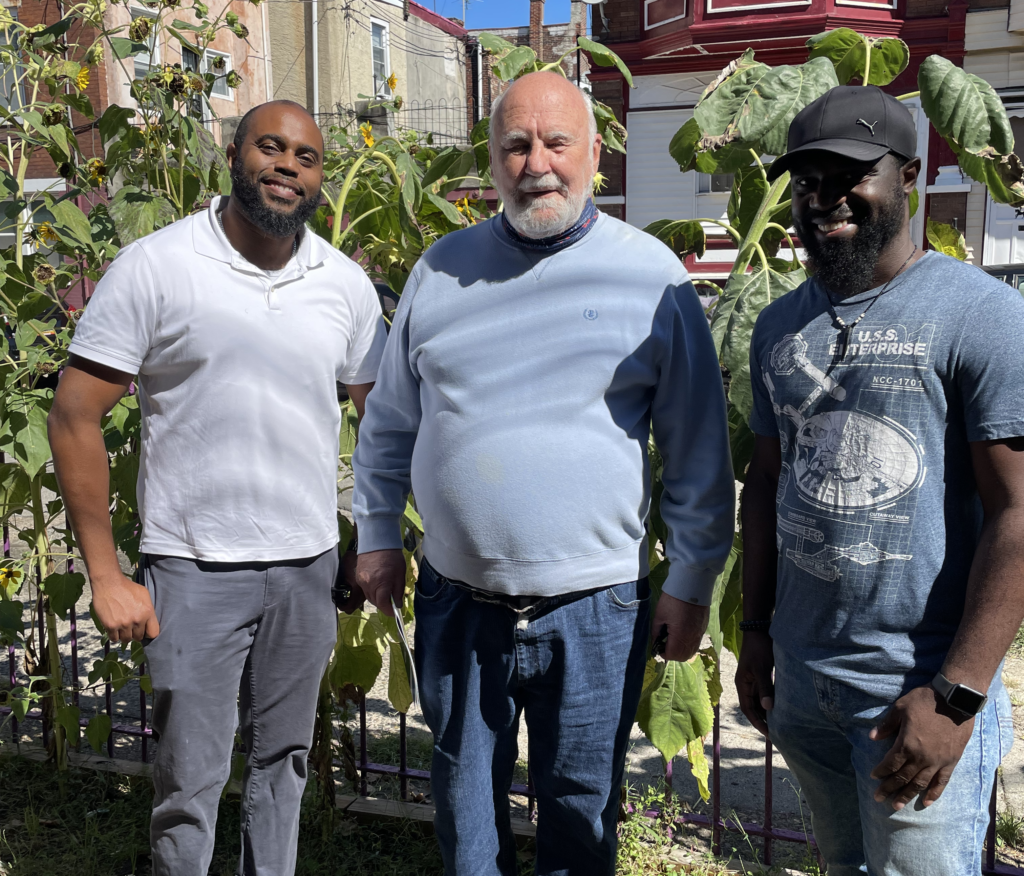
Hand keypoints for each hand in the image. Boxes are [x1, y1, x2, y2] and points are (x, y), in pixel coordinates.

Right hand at [91, 573, 158, 644]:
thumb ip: (148, 609)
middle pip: (139, 637)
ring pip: (126, 640)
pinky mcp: (111, 626)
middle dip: (135, 633)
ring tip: (122, 627)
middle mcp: (137, 620)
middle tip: (130, 627)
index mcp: (147, 612)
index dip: (148, 633)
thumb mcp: (144, 595)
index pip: (153, 633)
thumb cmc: (127, 587)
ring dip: (124, 635)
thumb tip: (149, 621)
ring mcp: (124, 624)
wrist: (109, 583)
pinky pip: (114, 639)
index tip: (144, 631)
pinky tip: (114, 628)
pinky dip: (114, 635)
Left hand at [334, 550, 366, 613]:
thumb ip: (340, 587)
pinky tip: (350, 590)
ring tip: (343, 595)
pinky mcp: (368, 587)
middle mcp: (364, 593)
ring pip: (358, 602)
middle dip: (346, 605)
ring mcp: (367, 591)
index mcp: (357, 591)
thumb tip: (336, 596)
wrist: (362, 552)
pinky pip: (361, 597)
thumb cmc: (350, 562)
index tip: (336, 601)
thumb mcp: (343, 575)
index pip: (349, 607)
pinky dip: (354, 596)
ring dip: (350, 601)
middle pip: (354, 607)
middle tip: (339, 599)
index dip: (341, 606)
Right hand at [354, 549, 405, 616]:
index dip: (389, 611)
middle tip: (392, 603)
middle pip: (375, 602)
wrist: (377, 541)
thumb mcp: (400, 574)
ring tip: (385, 594)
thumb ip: (398, 591)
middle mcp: (368, 584)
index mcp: (381, 583)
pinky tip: (378, 587)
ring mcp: (361, 581)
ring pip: (369, 597)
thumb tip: (397, 605)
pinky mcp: (357, 577)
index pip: (383, 604)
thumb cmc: (392, 557)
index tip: (394, 613)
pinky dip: (371, 592)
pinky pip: (365, 589)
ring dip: (377, 599)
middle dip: (383, 605)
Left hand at [650, 594, 708, 661]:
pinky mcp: (703, 628)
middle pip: (683, 657)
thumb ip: (656, 632)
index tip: (658, 647)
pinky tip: (682, 635)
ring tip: (673, 640)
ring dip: (681, 650)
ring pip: (691, 651)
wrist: (691, 586)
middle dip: (673, 654)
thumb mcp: (659, 615)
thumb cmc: (672, 600)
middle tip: (665, 645)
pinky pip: (696, 643)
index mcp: (680, 636)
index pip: (672, 655)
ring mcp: (699, 633)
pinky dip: (688, 644)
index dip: (663, 654)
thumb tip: (655, 642)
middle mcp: (692, 638)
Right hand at [735, 631, 773, 737]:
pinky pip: (765, 694)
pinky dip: (771, 702)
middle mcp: (746, 685)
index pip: (747, 709)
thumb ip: (765, 688)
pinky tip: (780, 708)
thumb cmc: (759, 649)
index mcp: (742, 684)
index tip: (768, 733)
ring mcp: (754, 680)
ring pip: (759, 701)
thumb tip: (768, 708)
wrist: (759, 630)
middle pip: (753, 707)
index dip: (757, 722)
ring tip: (779, 724)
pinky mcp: (762, 676)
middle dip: (762, 720)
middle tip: (776, 733)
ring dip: (767, 712)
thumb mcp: (762, 668)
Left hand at [869, 684, 974, 809]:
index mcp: (907, 744)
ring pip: (920, 784)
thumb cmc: (924, 701)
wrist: (955, 700)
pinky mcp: (951, 761)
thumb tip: (872, 737)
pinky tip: (926, 802)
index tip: (873, 777)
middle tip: (879, 799)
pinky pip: (942, 782)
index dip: (881, 772)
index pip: (891, 764)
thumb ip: (887, 725)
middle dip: (889, 789)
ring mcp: (937, 762)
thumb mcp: (900, 708)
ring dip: (907, 795)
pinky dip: (934, 793)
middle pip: (903, 777)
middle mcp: (921, 757)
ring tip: (897, 806)